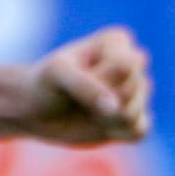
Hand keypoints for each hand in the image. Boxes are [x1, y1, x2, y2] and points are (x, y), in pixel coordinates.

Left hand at [25, 26, 152, 144]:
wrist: (34, 109)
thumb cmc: (44, 83)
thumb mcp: (57, 74)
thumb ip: (86, 85)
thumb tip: (115, 108)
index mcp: (117, 42)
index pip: (125, 66)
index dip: (98, 79)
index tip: (75, 76)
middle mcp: (132, 64)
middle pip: (133, 90)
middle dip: (102, 100)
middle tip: (77, 97)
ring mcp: (135, 92)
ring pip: (135, 113)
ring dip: (105, 119)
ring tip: (85, 110)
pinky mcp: (134, 118)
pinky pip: (140, 131)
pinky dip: (117, 133)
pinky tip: (98, 125)